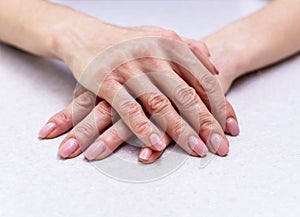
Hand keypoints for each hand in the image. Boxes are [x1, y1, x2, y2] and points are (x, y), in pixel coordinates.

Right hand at [39, 32, 238, 161]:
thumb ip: (191, 48)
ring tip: (196, 150)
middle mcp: (154, 56)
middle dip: (207, 124)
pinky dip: (143, 128)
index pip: (204, 80)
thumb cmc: (128, 41)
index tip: (230, 128)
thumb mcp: (162, 36)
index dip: (221, 106)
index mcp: (171, 46)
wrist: (87, 36)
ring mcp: (130, 69)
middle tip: (220, 147)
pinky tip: (156, 144)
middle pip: (187, 95)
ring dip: (180, 130)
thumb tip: (215, 67)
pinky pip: (128, 108)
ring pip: (161, 104)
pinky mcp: (107, 81)